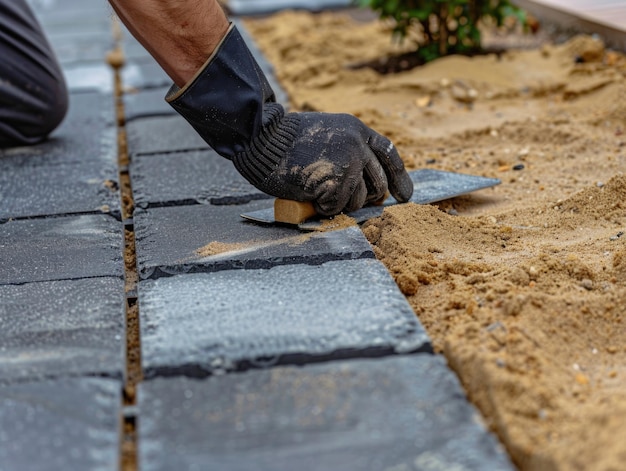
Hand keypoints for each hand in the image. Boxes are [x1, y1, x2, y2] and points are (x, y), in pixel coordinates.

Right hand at [232, 105, 412, 215]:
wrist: (264, 139)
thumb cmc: (287, 141)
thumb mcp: (328, 136)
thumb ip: (348, 152)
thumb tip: (368, 187)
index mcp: (357, 130)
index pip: (389, 155)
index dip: (399, 177)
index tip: (404, 195)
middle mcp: (358, 145)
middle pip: (378, 184)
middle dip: (369, 200)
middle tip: (351, 204)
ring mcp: (348, 163)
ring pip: (358, 200)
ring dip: (340, 204)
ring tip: (319, 192)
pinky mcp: (335, 182)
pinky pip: (337, 207)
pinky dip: (323, 208)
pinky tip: (310, 195)